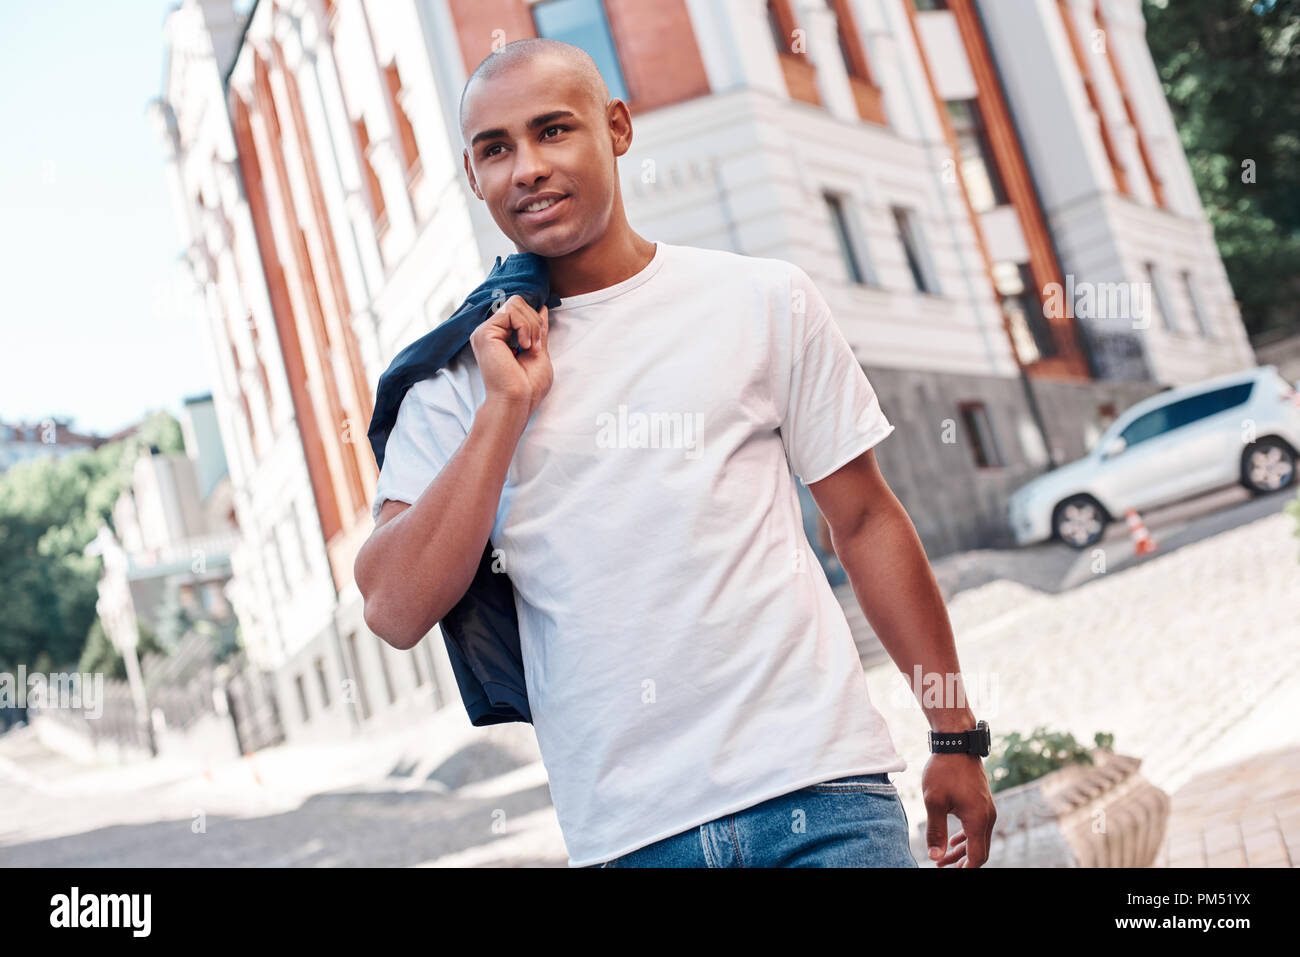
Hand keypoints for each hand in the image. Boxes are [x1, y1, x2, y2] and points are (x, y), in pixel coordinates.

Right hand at [471, 294, 551, 416]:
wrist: (518, 401)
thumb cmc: (528, 386)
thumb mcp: (539, 350)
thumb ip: (538, 329)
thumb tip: (543, 308)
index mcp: (500, 336)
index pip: (519, 309)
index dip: (534, 321)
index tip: (538, 345)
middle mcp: (490, 332)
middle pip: (518, 302)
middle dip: (535, 322)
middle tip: (534, 347)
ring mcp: (485, 331)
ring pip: (516, 303)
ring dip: (532, 326)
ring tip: (529, 348)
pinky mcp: (484, 333)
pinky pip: (511, 311)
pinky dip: (525, 327)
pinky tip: (523, 346)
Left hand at [921, 753, 996, 866]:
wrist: (957, 743)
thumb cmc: (944, 770)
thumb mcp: (934, 801)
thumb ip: (936, 831)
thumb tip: (935, 856)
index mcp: (978, 820)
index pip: (977, 857)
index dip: (965, 869)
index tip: (948, 873)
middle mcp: (987, 817)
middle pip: (979, 851)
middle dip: (962, 863)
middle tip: (941, 868)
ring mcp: (987, 809)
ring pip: (978, 839)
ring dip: (961, 851)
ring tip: (942, 859)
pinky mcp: (982, 802)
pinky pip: (977, 827)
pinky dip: (966, 837)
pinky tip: (953, 841)